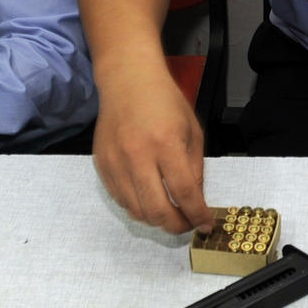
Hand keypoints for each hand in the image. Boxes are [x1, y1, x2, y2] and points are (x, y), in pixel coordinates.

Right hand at [91, 75, 212, 234]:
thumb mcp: (192, 130)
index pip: (184, 193)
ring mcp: (116, 163)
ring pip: (136, 211)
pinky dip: (138, 207)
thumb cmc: (164, 101)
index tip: (206, 225)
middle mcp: (138, 157)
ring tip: (170, 213)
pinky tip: (149, 199)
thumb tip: (195, 200)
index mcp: (166, 144)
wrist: (127, 81)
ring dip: (156, 219)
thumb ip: (195, 167)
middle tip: (187, 224)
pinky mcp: (102, 165)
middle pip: (157, 210)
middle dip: (177, 226)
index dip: (198, 215)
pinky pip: (120, 200)